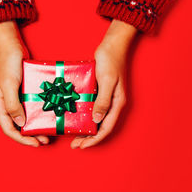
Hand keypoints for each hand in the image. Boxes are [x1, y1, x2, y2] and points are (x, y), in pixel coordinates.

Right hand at [0, 21, 48, 146]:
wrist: (11, 44)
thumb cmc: (7, 63)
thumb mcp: (9, 84)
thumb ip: (13, 104)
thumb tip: (21, 123)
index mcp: (0, 105)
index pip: (9, 128)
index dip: (22, 139)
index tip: (36, 144)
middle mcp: (7, 103)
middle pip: (18, 126)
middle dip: (31, 135)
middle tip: (45, 140)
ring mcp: (17, 97)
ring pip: (27, 117)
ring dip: (37, 125)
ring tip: (49, 131)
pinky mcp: (25, 90)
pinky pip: (32, 105)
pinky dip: (40, 112)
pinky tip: (51, 114)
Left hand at [71, 20, 136, 148]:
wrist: (113, 44)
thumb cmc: (111, 60)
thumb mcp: (107, 81)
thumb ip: (103, 101)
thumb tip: (96, 121)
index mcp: (117, 103)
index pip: (106, 128)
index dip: (94, 139)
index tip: (82, 146)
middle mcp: (113, 103)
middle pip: (101, 126)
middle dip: (88, 138)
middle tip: (74, 146)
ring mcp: (107, 98)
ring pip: (96, 119)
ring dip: (86, 129)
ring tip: (73, 136)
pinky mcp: (100, 91)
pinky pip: (92, 108)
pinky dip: (84, 115)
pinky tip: (74, 117)